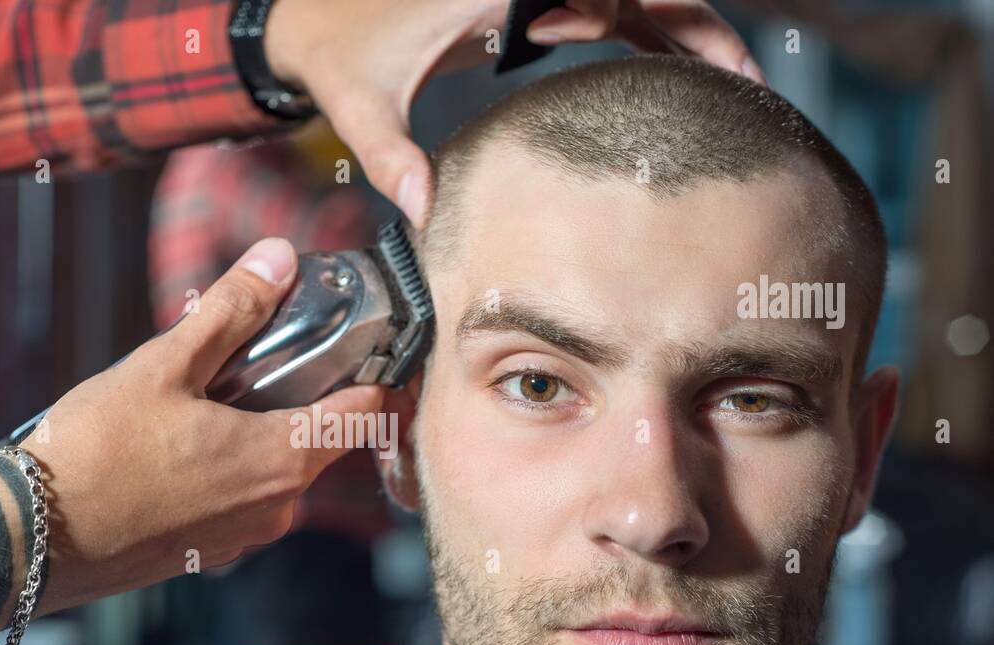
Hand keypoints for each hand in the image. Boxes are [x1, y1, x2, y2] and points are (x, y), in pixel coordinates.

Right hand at [21, 238, 383, 614]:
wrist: (30, 542)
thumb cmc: (95, 453)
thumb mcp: (164, 366)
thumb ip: (232, 312)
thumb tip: (281, 259)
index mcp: (282, 461)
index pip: (366, 413)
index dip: (372, 372)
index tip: (360, 341)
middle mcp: (277, 508)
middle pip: (320, 440)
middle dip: (300, 395)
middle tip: (254, 356)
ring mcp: (244, 538)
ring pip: (276, 470)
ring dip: (257, 432)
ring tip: (198, 401)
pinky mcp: (208, 553)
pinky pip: (240, 499)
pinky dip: (226, 468)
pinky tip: (174, 446)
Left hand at [263, 0, 759, 226]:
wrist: (312, 19)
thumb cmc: (337, 50)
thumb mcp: (359, 101)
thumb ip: (388, 152)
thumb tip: (422, 211)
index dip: (667, 10)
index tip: (719, 58)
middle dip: (697, 26)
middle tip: (746, 84)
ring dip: (682, 33)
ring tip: (733, 90)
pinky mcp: (531, 0)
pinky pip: (609, 11)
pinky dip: (646, 38)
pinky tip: (678, 81)